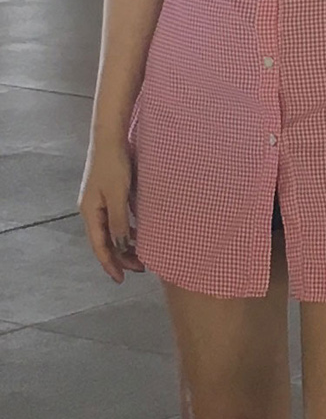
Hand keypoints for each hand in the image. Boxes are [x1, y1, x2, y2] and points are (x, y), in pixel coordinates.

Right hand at [78, 137, 143, 283]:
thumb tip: (122, 247)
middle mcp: (91, 210)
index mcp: (90, 212)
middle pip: (105, 241)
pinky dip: (127, 230)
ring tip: (141, 254)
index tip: (121, 279)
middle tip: (140, 268)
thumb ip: (119, 223)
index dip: (110, 264)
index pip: (99, 246)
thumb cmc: (114, 165)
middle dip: (121, 257)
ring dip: (125, 245)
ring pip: (111, 231)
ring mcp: (99, 202)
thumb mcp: (118, 196)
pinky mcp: (108, 195)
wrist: (110, 138)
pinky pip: (116, 220)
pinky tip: (138, 233)